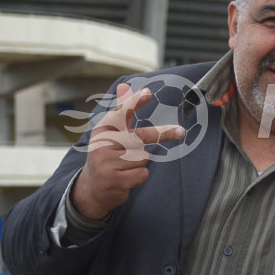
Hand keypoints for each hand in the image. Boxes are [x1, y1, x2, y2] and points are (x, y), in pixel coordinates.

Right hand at [71, 83, 184, 219]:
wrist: (92, 189)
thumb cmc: (107, 155)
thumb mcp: (111, 132)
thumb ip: (122, 111)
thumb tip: (124, 85)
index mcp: (102, 130)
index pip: (120, 113)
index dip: (134, 102)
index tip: (148, 92)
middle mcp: (102, 144)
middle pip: (141, 137)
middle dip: (164, 135)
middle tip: (182, 131)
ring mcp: (107, 163)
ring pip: (143, 157)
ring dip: (139, 163)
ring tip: (125, 167)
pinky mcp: (115, 180)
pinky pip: (142, 173)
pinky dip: (139, 176)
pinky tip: (125, 179)